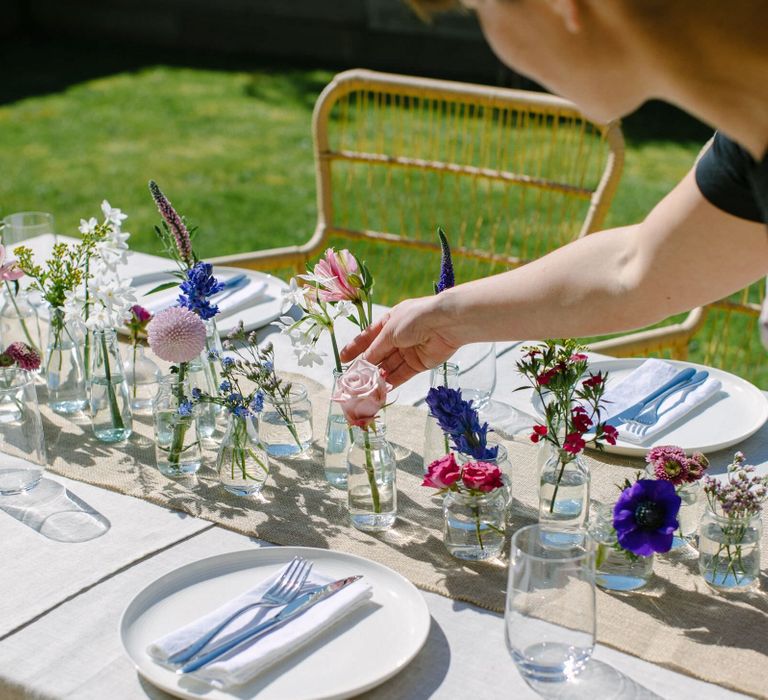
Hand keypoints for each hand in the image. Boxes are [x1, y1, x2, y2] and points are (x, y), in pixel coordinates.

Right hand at [340, 296, 460, 386]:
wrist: (445, 324)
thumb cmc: (414, 319)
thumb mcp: (389, 332)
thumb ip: (375, 349)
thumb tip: (363, 363)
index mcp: (389, 321)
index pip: (368, 336)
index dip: (356, 347)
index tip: (342, 359)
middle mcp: (398, 336)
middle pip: (378, 354)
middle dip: (366, 366)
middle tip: (351, 380)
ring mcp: (409, 350)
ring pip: (389, 366)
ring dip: (377, 377)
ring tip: (363, 388)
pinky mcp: (419, 363)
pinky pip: (402, 374)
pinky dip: (391, 382)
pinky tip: (380, 390)